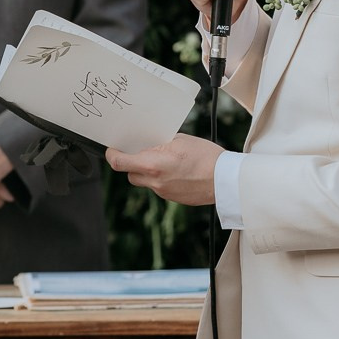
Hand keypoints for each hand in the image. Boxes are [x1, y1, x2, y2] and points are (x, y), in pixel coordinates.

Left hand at [105, 134, 222, 206]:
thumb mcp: (180, 140)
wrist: (225, 180)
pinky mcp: (173, 199)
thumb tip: (150, 143)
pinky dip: (162, 178)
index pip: (120, 163)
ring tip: (165, 161)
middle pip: (130, 174)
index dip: (112, 155)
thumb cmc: (206, 157)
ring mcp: (163, 192)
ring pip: (145, 181)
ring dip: (148, 172)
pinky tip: (176, 171)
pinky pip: (159, 187)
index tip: (113, 150)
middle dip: (132, 163)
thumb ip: (160, 143)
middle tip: (143, 152)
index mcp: (153, 164)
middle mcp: (155, 181)